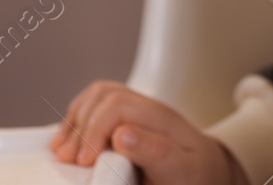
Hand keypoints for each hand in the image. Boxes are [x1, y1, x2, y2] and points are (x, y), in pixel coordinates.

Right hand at [50, 80, 247, 184]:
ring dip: (75, 121)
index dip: (95, 131)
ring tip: (61, 151)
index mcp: (163, 119)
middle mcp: (149, 109)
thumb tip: (121, 135)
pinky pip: (97, 105)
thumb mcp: (183, 170)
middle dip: (81, 127)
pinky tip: (68, 140)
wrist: (211, 175)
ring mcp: (138, 112)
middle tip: (68, 160)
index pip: (118, 106)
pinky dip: (78, 119)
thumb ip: (156, 153)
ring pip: (98, 95)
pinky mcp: (127, 120)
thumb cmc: (197, 177)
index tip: (85, 163)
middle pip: (105, 96)